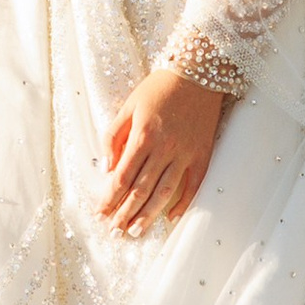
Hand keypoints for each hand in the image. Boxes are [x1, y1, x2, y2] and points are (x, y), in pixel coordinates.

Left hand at [97, 64, 227, 235]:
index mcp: (143, 136)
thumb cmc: (159, 88)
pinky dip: (183, 203)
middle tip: (115, 231)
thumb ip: (114, 137)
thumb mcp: (128, 106)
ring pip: (165, 192)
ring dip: (149, 215)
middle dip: (125, 212)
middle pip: (141, 189)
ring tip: (136, 231)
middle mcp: (165, 148)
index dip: (110, 197)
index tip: (100, 212)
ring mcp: (186, 153)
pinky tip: (170, 217)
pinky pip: (193, 185)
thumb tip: (107, 168)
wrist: (198, 73)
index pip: (122, 176)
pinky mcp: (203, 154)